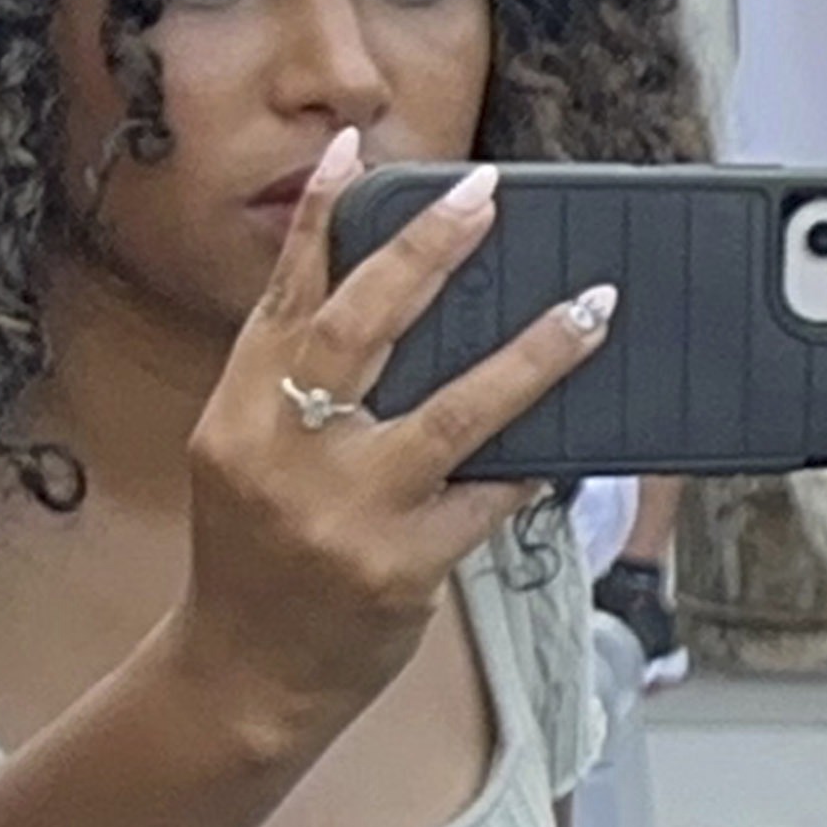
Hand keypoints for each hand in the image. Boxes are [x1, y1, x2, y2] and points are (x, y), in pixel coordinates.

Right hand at [178, 136, 615, 758]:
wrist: (246, 675)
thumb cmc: (258, 557)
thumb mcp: (247, 457)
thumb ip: (295, 386)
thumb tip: (384, 305)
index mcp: (238, 411)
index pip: (285, 295)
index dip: (321, 217)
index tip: (360, 151)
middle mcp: (282, 450)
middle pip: (362, 327)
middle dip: (428, 252)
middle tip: (487, 196)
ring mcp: (342, 512)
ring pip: (451, 412)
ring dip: (530, 356)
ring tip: (588, 309)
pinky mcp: (397, 568)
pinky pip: (486, 500)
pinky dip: (528, 467)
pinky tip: (569, 442)